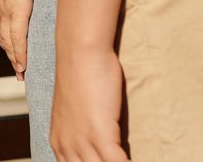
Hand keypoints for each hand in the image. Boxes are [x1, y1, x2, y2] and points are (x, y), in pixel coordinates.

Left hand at [0, 0, 34, 76]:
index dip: (1, 32)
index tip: (6, 44)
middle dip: (7, 49)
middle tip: (14, 65)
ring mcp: (3, 9)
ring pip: (7, 40)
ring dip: (13, 56)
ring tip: (19, 70)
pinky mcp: (16, 11)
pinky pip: (17, 39)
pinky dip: (19, 54)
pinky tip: (22, 66)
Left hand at [51, 45, 130, 161]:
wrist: (81, 52)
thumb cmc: (83, 76)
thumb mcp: (76, 112)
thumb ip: (83, 133)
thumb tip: (102, 145)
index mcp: (59, 143)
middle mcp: (66, 147)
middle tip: (122, 160)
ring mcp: (82, 142)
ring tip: (137, 161)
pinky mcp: (100, 135)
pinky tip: (144, 161)